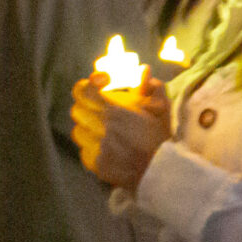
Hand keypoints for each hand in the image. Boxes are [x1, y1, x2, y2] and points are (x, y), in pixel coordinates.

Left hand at [70, 74, 169, 191]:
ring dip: (88, 129)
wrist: (162, 171)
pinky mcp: (96, 164)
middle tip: (102, 110)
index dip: (89, 85)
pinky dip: (92, 148)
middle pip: (78, 110)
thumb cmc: (163, 139)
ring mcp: (96, 147)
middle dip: (87, 107)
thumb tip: (145, 70)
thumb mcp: (163, 109)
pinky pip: (84, 151)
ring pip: (79, 132)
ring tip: (103, 131)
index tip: (102, 85)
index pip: (84, 91)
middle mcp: (101, 128)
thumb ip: (153, 88)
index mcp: (115, 111)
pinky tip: (107, 149)